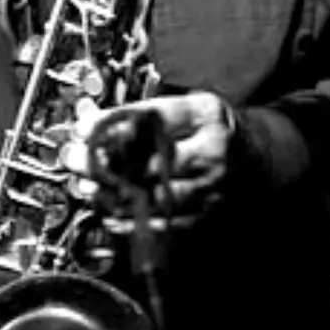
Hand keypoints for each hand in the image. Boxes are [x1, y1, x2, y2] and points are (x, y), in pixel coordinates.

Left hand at [64, 91, 238, 217]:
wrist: (255, 157)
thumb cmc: (208, 128)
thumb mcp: (183, 106)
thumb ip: (140, 114)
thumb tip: (90, 122)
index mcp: (204, 114)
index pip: (153, 118)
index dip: (113, 125)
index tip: (84, 129)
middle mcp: (213, 150)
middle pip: (150, 160)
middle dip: (105, 162)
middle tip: (75, 159)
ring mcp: (213, 186)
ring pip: (155, 197)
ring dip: (113, 194)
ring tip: (86, 186)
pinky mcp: (209, 215)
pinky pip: (164, 224)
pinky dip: (131, 221)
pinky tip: (108, 211)